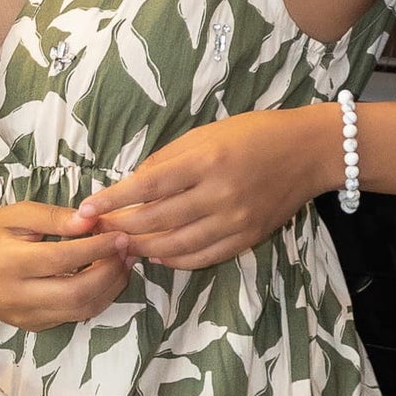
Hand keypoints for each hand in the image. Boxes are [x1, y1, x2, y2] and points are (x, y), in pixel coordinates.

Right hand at [0, 200, 132, 329]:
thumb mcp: (15, 214)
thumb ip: (54, 217)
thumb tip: (92, 220)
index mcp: (9, 262)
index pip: (64, 258)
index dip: (98, 247)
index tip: (120, 233)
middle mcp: (17, 296)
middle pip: (78, 293)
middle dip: (110, 272)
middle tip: (127, 250)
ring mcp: (24, 316)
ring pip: (80, 310)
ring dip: (109, 288)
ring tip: (122, 262)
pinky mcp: (31, 326)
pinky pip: (72, 316)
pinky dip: (95, 298)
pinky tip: (104, 277)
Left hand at [77, 108, 338, 268]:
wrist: (309, 151)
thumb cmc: (252, 134)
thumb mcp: (206, 134)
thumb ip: (167, 161)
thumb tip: (131, 187)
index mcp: (206, 161)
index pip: (146, 187)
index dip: (112, 202)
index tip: (86, 210)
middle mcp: (220, 194)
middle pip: (157, 222)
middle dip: (121, 230)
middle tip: (98, 232)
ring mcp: (235, 220)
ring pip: (175, 246)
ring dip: (143, 249)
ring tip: (122, 246)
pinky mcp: (247, 238)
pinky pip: (202, 258)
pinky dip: (174, 261)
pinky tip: (157, 255)